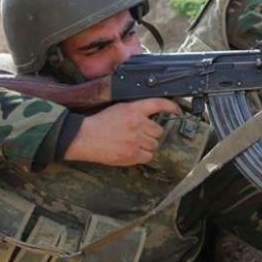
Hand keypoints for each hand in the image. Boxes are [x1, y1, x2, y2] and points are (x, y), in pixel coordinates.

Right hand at [64, 98, 181, 166]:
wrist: (85, 137)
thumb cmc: (99, 123)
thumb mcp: (118, 108)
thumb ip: (136, 110)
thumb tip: (152, 115)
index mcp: (133, 109)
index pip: (158, 104)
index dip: (171, 107)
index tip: (177, 111)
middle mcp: (137, 124)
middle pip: (158, 130)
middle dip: (151, 132)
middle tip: (140, 133)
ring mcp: (135, 140)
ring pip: (154, 144)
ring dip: (148, 144)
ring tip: (135, 143)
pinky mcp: (132, 154)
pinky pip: (148, 156)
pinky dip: (143, 155)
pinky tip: (134, 151)